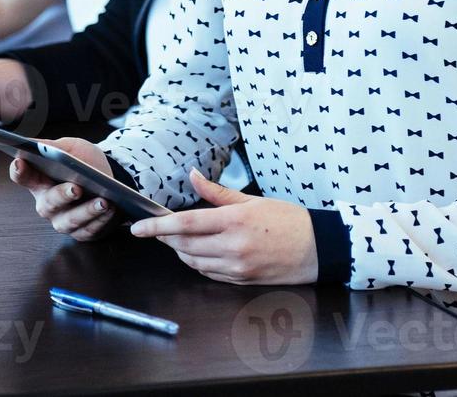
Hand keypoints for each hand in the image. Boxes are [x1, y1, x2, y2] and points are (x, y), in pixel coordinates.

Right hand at [10, 137, 117, 241]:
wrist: (109, 179)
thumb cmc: (85, 163)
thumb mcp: (71, 148)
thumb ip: (53, 147)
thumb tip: (34, 144)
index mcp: (39, 180)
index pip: (22, 176)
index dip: (18, 170)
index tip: (20, 162)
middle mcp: (47, 204)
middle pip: (49, 202)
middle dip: (62, 195)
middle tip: (76, 188)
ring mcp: (63, 221)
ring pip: (71, 220)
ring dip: (87, 211)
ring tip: (103, 201)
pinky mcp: (82, 232)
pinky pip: (90, 230)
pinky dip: (102, 220)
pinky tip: (111, 209)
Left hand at [129, 169, 317, 284]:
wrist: (318, 249)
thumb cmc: (288, 220)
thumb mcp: (251, 200)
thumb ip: (216, 192)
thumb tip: (192, 175)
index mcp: (234, 221)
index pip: (184, 224)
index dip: (157, 227)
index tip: (138, 228)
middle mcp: (233, 247)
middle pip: (184, 245)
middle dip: (166, 238)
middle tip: (157, 229)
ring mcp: (237, 268)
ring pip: (193, 262)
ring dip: (181, 251)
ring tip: (179, 238)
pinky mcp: (242, 281)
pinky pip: (209, 274)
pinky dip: (198, 263)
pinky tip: (199, 252)